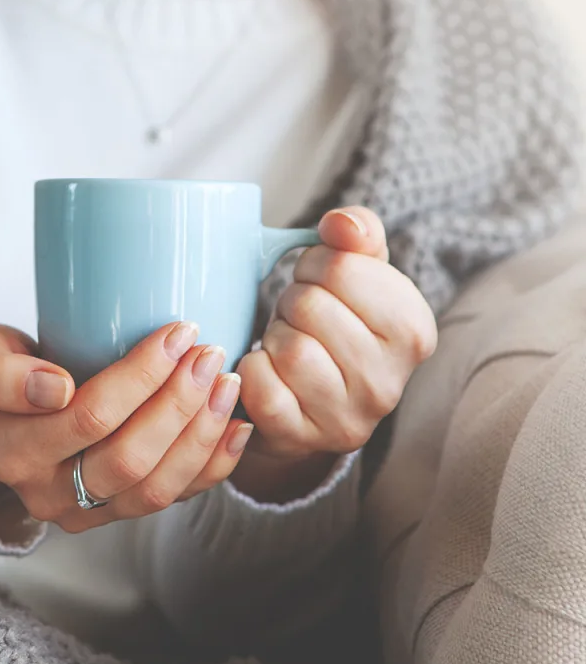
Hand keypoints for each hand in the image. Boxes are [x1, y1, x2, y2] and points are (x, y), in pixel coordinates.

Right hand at [0, 323, 251, 533]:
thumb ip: (1, 372)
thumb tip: (55, 390)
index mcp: (13, 453)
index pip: (90, 418)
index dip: (142, 377)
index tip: (177, 332)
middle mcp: (49, 494)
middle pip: (130, 459)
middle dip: (179, 404)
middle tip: (210, 354)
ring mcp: (85, 511)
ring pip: (156, 488)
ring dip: (202, 435)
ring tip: (227, 382)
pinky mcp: (115, 513)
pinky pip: (172, 499)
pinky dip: (211, 465)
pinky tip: (236, 426)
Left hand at [233, 206, 436, 499]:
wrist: (308, 404)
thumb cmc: (333, 327)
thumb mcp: (358, 274)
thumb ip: (357, 234)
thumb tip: (341, 225)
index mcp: (413, 331)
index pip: (344, 267)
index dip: (315, 264)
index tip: (318, 280)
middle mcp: (389, 382)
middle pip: (311, 306)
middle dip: (292, 300)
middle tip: (297, 315)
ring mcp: (346, 418)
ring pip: (291, 349)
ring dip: (274, 336)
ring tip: (286, 342)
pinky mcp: (301, 438)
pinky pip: (262, 386)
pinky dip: (251, 368)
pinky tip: (266, 369)